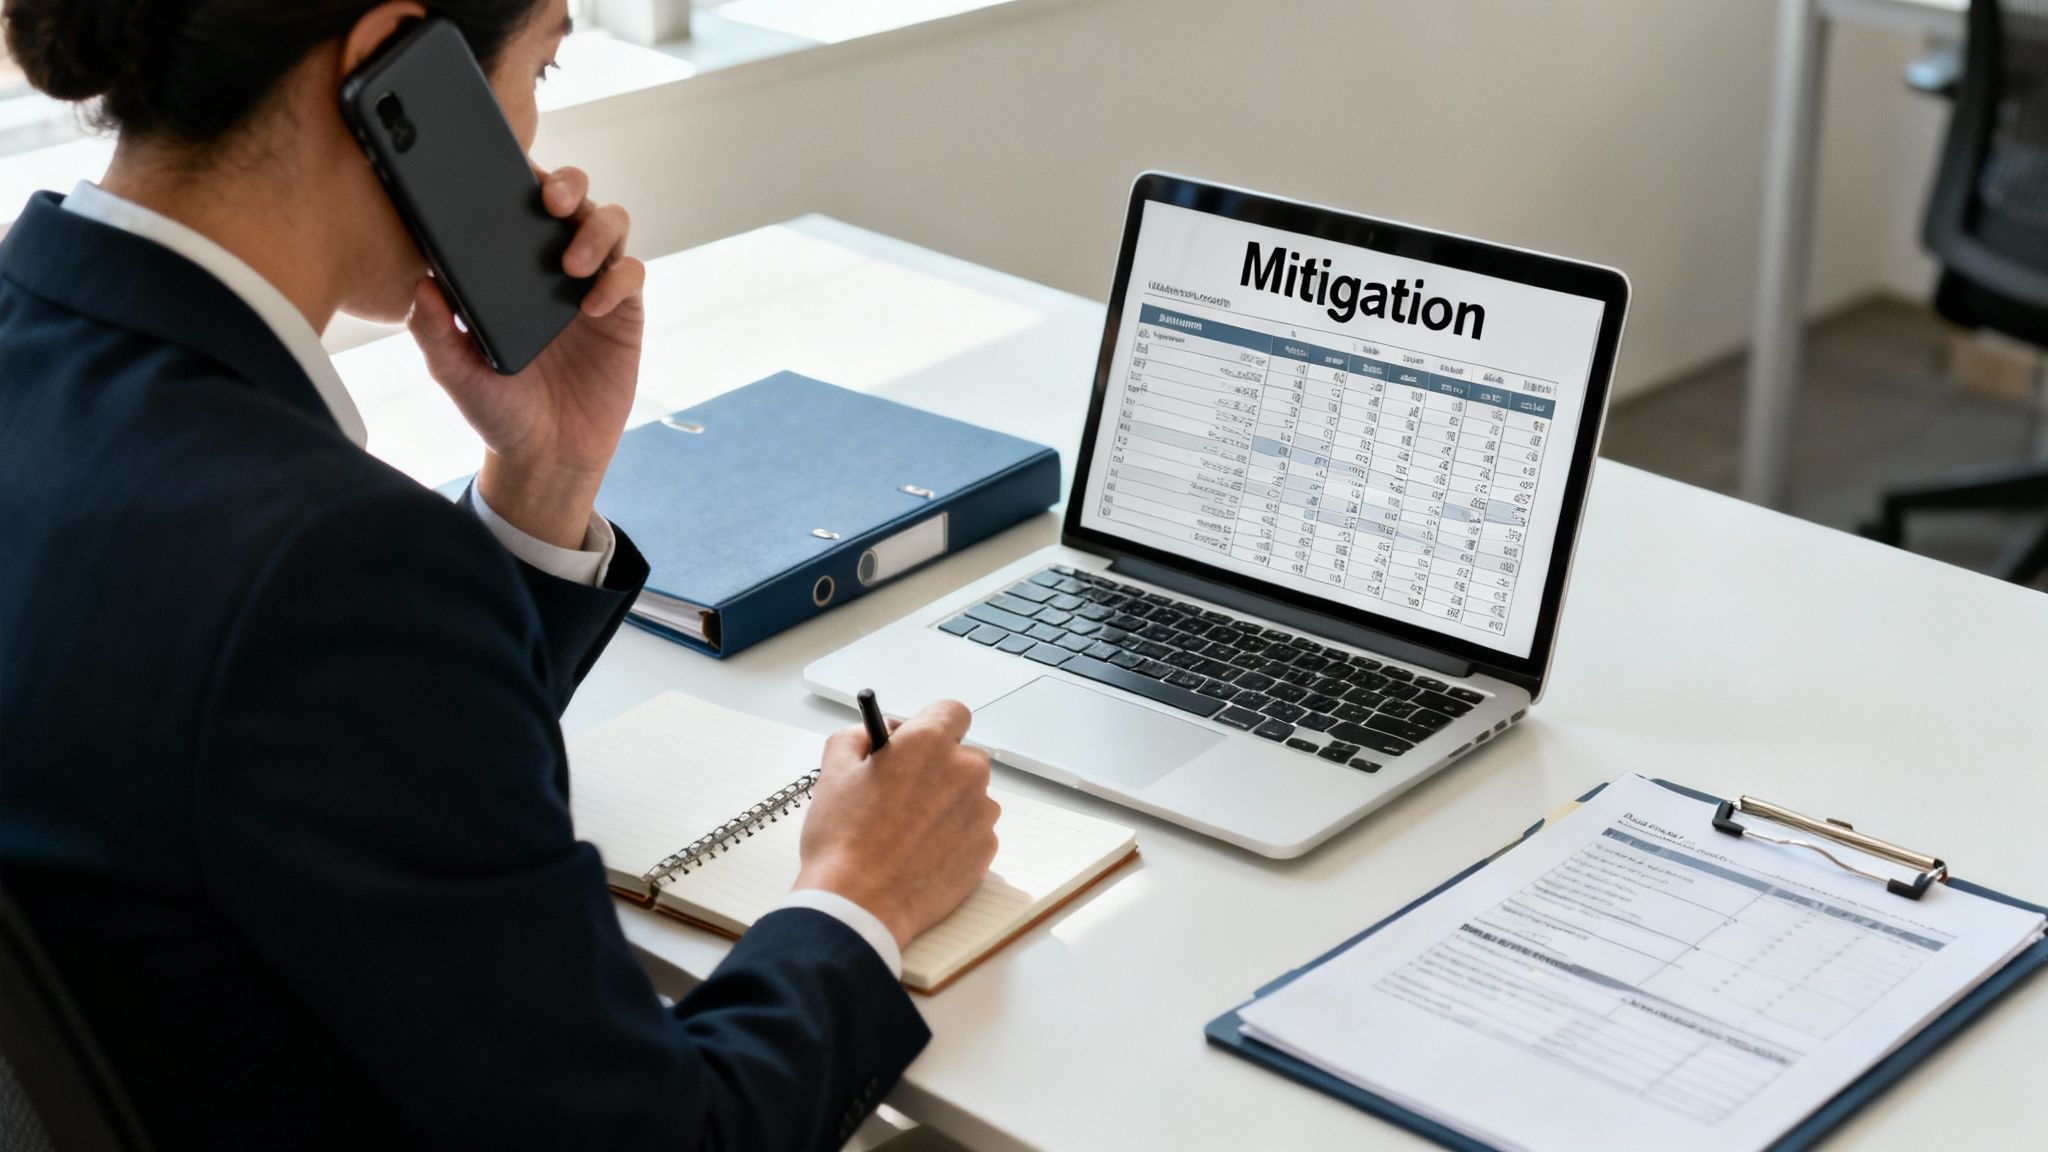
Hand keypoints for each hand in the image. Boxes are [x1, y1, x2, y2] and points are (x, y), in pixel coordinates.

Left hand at [408, 165, 647, 549]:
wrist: (546, 456)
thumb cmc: (497, 408)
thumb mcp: (454, 372)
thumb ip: (434, 331)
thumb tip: (420, 285)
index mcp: (509, 268)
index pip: (516, 204)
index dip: (517, 174)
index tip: (506, 164)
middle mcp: (551, 266)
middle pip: (572, 197)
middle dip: (566, 183)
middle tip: (548, 200)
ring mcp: (591, 285)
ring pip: (609, 223)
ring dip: (595, 229)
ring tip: (571, 262)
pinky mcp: (623, 313)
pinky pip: (631, 274)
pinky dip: (617, 278)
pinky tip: (591, 305)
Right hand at [795, 700, 1000, 948]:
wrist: (859, 903)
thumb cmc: (843, 840)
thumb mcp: (833, 771)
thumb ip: (856, 737)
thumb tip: (874, 733)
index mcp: (929, 743)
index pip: (952, 711)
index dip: (929, 726)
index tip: (913, 744)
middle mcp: (965, 771)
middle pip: (961, 755)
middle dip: (936, 768)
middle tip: (901, 793)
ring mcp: (980, 811)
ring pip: (968, 795)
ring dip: (945, 804)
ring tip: (906, 831)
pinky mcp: (986, 848)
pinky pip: (973, 830)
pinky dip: (953, 836)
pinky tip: (920, 852)